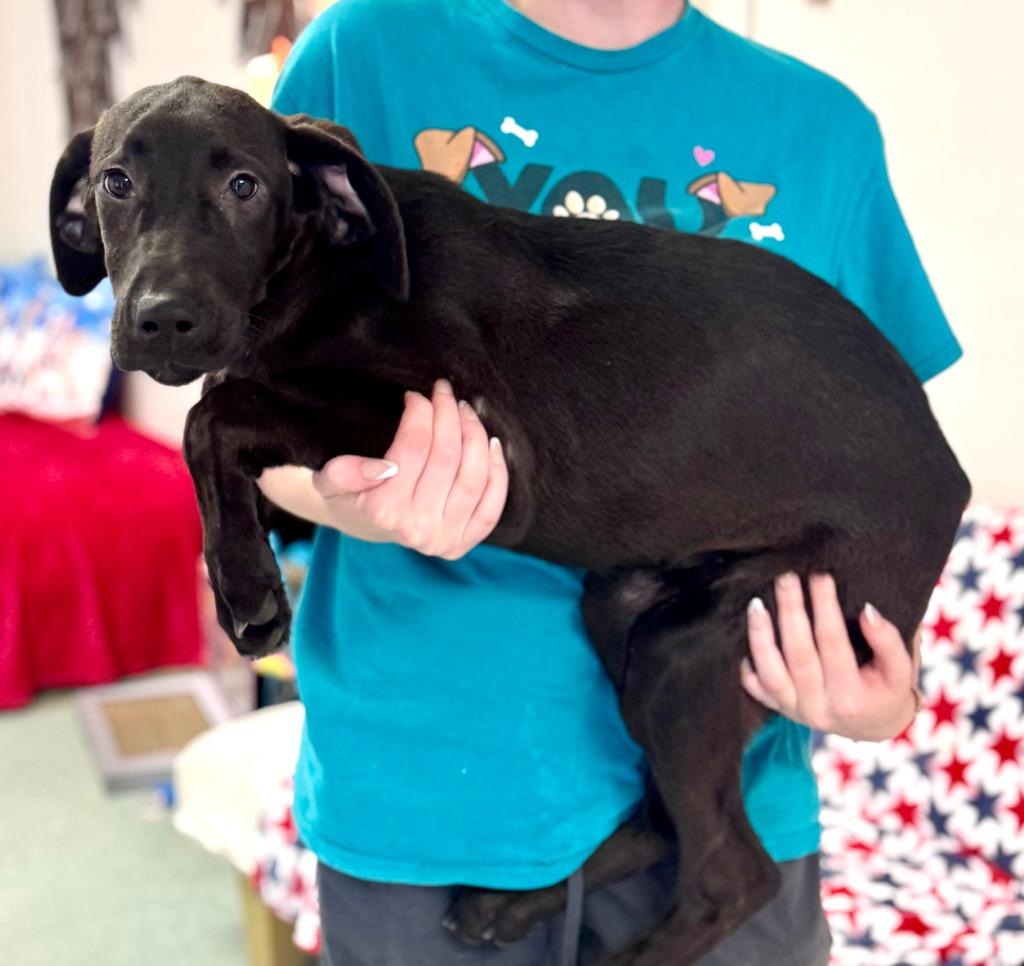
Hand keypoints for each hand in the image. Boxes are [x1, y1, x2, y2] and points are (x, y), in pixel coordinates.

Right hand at [311, 379, 508, 558]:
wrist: (365, 525)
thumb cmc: (350, 494)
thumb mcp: (329, 480)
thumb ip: (343, 472)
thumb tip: (383, 467)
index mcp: (383, 510)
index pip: (414, 447)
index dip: (420, 413)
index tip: (417, 395)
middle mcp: (417, 529)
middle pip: (447, 457)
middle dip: (449, 415)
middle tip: (445, 393)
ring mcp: (444, 539)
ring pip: (473, 477)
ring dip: (475, 435)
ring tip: (466, 411)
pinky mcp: (465, 542)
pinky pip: (492, 505)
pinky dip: (497, 472)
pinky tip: (492, 444)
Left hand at [740, 572, 921, 740]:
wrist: (873, 725)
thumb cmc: (888, 689)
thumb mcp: (901, 670)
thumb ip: (889, 641)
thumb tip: (867, 610)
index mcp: (852, 698)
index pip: (833, 644)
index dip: (825, 608)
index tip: (820, 576)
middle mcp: (820, 708)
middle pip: (798, 654)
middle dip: (790, 611)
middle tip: (786, 577)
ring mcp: (796, 711)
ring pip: (770, 673)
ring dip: (760, 636)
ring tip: (756, 604)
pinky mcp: (782, 710)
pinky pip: (757, 690)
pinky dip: (747, 668)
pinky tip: (744, 640)